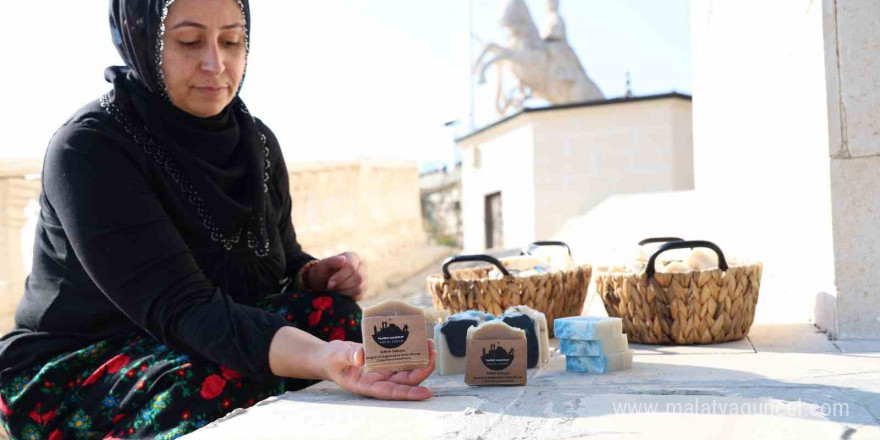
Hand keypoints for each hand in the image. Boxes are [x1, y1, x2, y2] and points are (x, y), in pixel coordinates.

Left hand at [305, 252, 366, 299]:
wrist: (322, 284)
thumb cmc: (322, 273)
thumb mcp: (322, 266)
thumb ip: (331, 261)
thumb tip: (343, 259)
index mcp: (353, 257)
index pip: (351, 266)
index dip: (340, 276)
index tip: (330, 283)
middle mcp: (361, 267)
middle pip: (358, 277)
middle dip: (342, 285)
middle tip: (331, 287)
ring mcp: (364, 279)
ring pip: (359, 287)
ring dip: (343, 291)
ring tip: (334, 289)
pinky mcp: (362, 291)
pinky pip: (358, 295)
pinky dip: (346, 296)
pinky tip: (339, 293)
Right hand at [320, 339, 436, 400]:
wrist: (330, 357)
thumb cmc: (331, 360)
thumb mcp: (336, 356)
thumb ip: (348, 355)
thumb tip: (362, 356)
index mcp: (367, 385)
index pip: (392, 392)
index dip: (409, 393)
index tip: (426, 393)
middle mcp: (379, 380)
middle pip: (405, 380)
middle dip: (422, 370)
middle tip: (433, 354)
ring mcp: (384, 371)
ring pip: (407, 369)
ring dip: (421, 360)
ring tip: (430, 345)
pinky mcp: (385, 361)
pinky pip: (402, 358)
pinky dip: (412, 352)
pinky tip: (420, 342)